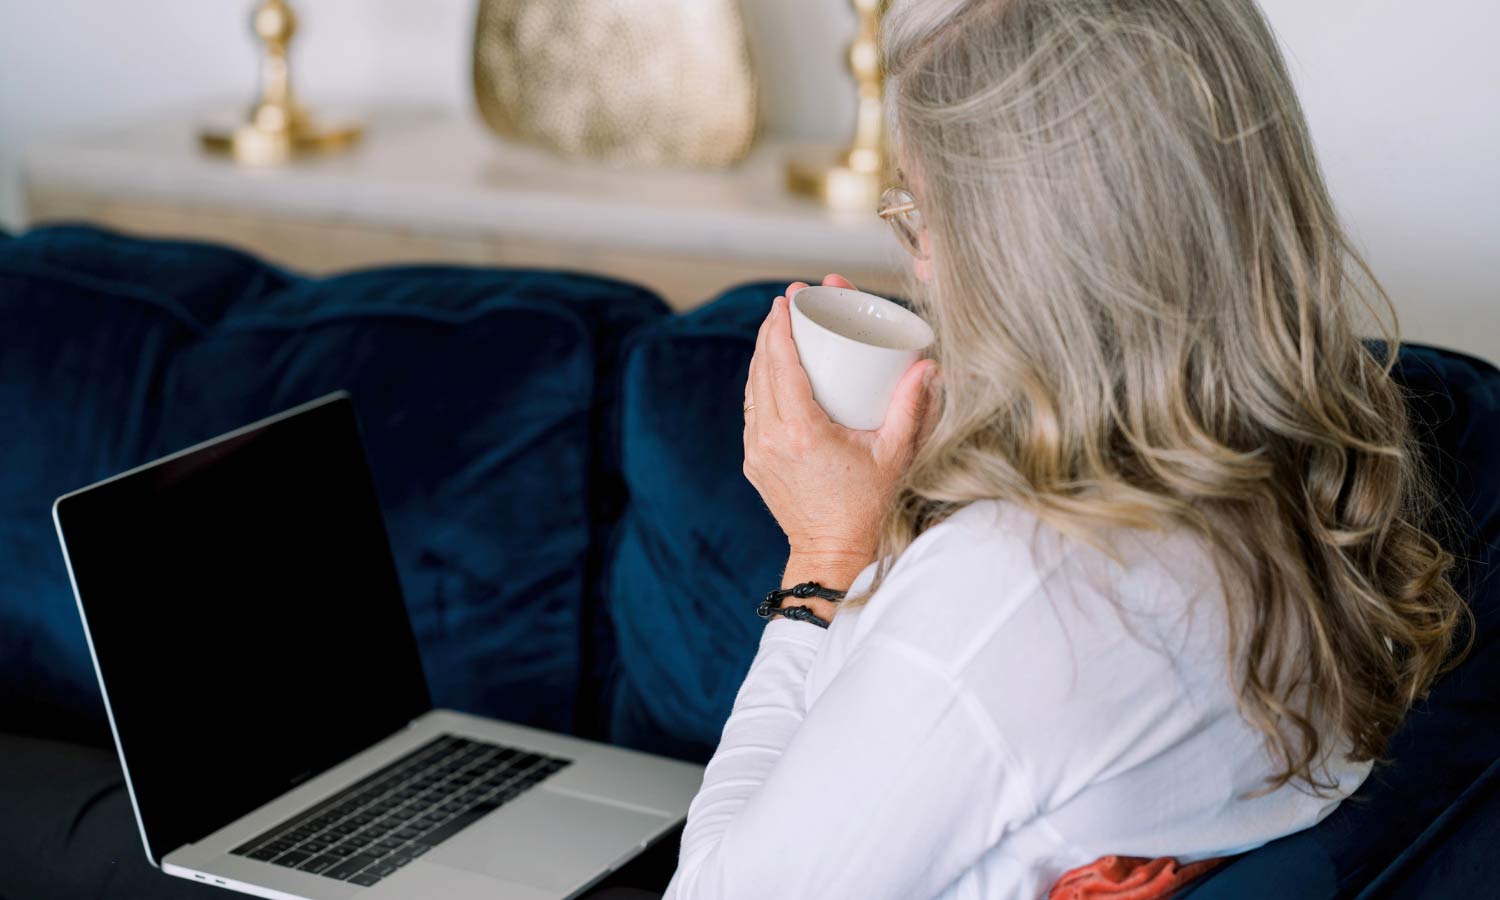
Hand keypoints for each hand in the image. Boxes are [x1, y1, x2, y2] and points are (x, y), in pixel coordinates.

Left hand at [743, 275, 937, 617]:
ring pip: (752, 389)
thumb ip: (912, 408)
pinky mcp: (754, 461)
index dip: (779, 328)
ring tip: (778, 329)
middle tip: (786, 305)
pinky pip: (752, 411)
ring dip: (762, 355)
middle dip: (770, 331)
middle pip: (761, 369)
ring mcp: (758, 451)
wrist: (831, 551)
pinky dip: (760, 383)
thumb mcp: (894, 454)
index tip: (786, 301)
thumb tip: (928, 365)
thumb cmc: (866, 505)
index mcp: (802, 432)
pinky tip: (773, 368)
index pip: (781, 366)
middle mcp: (772, 439)